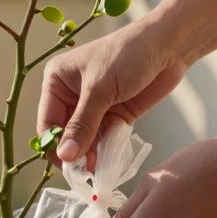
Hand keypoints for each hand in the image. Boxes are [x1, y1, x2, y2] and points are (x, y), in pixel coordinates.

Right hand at [38, 19, 188, 164]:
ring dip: (90, 155)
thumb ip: (82, 125)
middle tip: (85, 172)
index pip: (47, 122)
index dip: (54, 145)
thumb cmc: (128, 55)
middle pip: (65, 134)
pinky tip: (108, 162)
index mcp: (57, 81)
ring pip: (84, 140)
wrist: (168, 46)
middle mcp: (71, 95)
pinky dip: (105, 151)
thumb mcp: (99, 90)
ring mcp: (94, 107)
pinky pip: (103, 139)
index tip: (67, 165)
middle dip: (74, 152)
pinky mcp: (114, 115)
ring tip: (98, 170)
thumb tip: (65, 156)